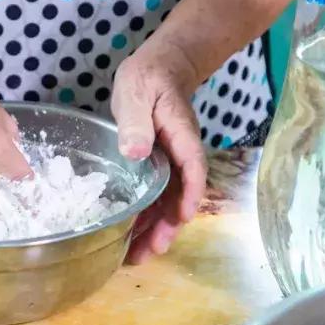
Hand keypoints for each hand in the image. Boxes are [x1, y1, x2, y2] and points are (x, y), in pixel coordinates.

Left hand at [111, 41, 207, 263]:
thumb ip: (137, 121)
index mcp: (181, 137)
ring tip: (136, 255)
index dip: (189, 197)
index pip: (192, 170)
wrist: (158, 68)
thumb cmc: (149, 77)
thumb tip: (136, 151)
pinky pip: (156, 196)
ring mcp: (170, 163)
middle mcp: (180, 155)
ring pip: (168, 202)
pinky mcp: (158, 167)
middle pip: (180, 196)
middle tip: (148, 252)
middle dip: (168, 227)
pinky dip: (147, 216)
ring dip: (156, 229)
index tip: (182, 220)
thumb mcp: (138, 92)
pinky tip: (131, 234)